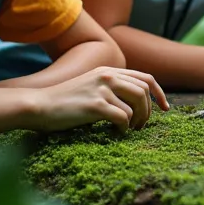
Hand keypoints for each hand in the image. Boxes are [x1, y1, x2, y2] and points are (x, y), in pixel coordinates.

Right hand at [31, 67, 168, 132]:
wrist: (38, 105)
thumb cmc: (63, 102)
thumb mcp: (90, 86)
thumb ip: (110, 88)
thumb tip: (134, 103)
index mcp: (108, 71)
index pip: (146, 78)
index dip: (159, 93)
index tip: (165, 108)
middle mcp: (108, 76)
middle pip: (145, 91)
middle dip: (149, 111)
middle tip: (141, 126)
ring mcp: (102, 89)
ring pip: (136, 106)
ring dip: (137, 121)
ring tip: (129, 130)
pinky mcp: (95, 105)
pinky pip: (123, 118)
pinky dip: (124, 129)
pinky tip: (116, 133)